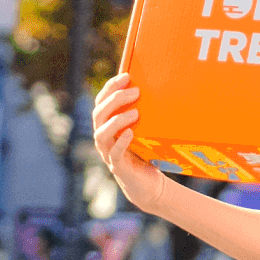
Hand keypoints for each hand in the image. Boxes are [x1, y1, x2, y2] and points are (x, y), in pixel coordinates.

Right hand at [92, 73, 167, 213]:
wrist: (149, 184)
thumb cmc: (146, 152)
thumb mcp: (144, 129)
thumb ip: (143, 112)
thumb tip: (160, 85)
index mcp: (107, 125)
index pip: (101, 102)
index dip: (110, 87)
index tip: (126, 76)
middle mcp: (104, 138)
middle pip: (98, 114)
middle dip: (115, 100)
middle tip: (135, 92)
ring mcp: (108, 153)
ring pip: (101, 134)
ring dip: (116, 120)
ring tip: (135, 113)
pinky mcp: (118, 167)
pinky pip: (114, 154)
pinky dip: (121, 142)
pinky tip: (131, 133)